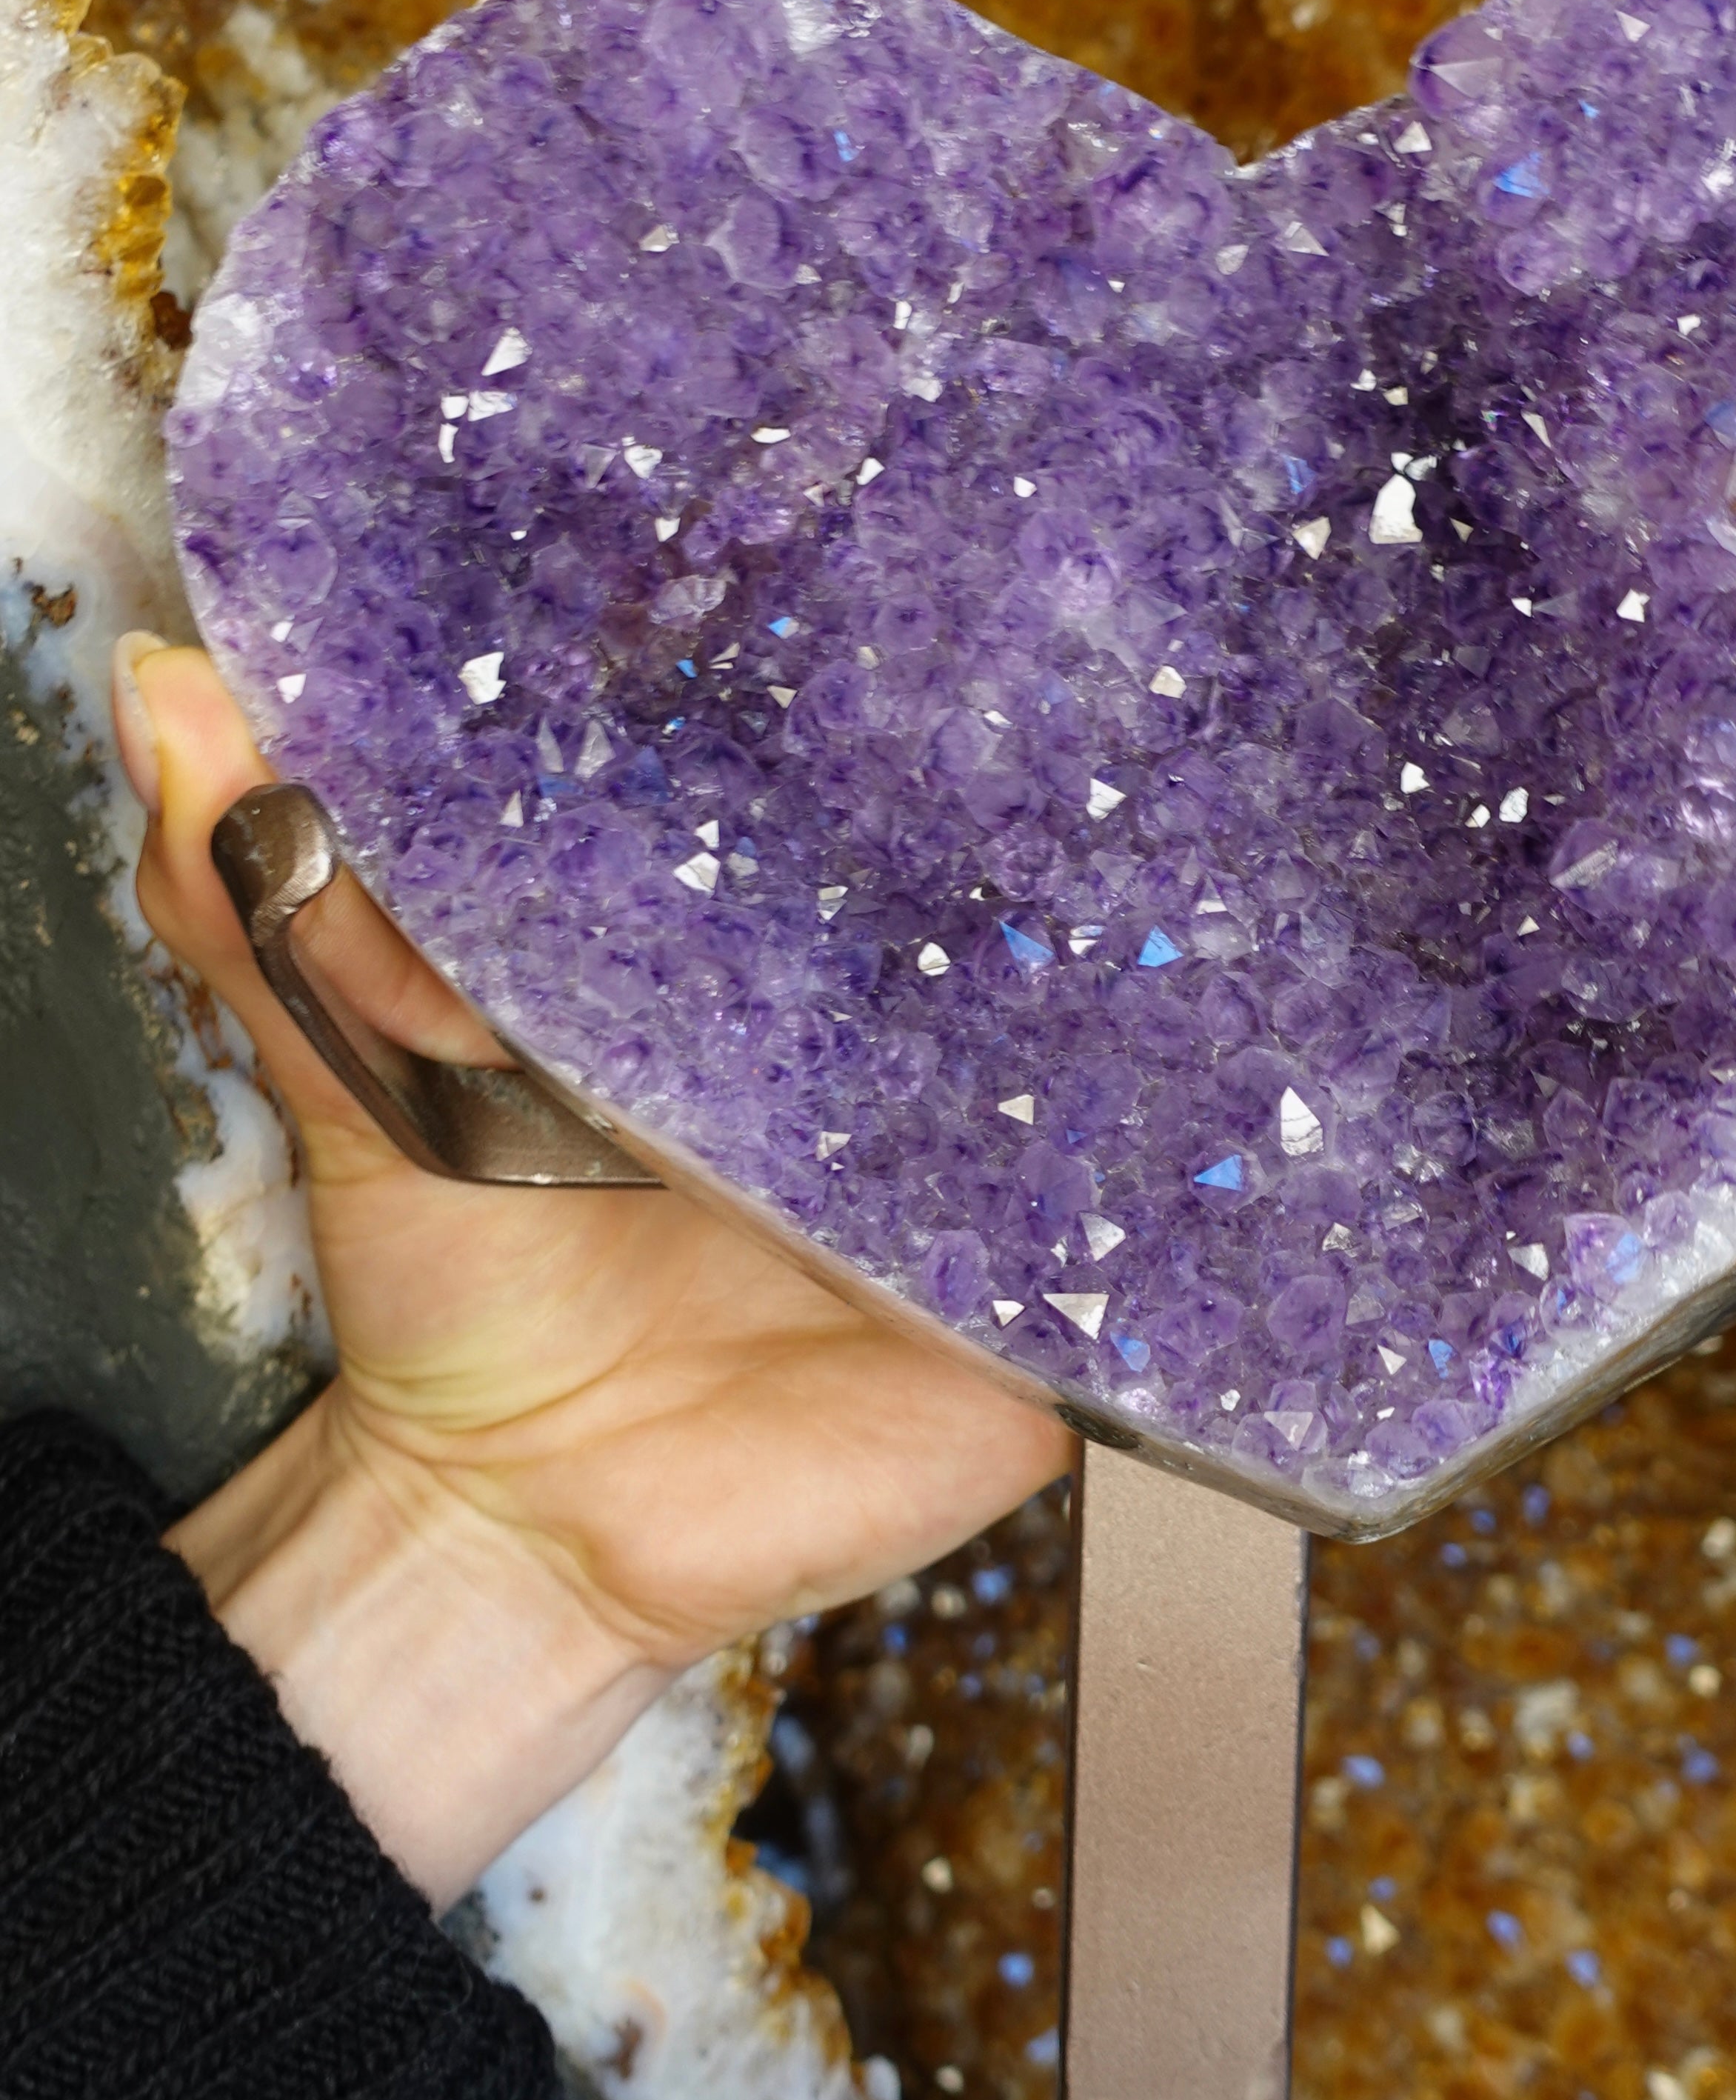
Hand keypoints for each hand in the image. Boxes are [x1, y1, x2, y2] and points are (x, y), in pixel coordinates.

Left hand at [116, 636, 1069, 1908]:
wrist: (521, 1523)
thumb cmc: (458, 1288)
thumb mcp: (362, 1068)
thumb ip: (272, 896)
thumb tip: (167, 689)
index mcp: (768, 967)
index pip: (853, 812)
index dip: (867, 707)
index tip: (883, 576)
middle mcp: (898, 1052)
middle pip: (1011, 918)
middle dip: (1026, 827)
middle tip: (1061, 694)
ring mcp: (988, 1179)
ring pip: (1108, 1054)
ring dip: (1136, 979)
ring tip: (1180, 863)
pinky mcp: (1047, 1320)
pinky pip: (1146, 1242)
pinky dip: (1174, 1182)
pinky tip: (1205, 1089)